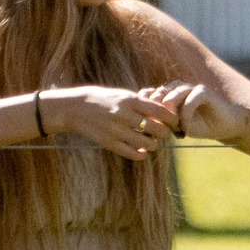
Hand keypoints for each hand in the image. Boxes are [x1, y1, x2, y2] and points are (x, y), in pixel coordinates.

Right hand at [39, 85, 180, 161]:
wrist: (75, 108)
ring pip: (146, 143)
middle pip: (156, 128)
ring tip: (151, 144)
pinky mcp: (108, 142)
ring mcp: (116, 129)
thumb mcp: (121, 95)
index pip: (159, 110)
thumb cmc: (102, 99)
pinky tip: (141, 153)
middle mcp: (124, 114)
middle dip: (163, 133)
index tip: (174, 122)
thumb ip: (140, 103)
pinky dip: (140, 155)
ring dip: (153, 145)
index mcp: (130, 100)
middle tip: (163, 134)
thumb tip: (161, 111)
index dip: (171, 118)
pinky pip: (131, 153)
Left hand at [139, 82, 249, 143]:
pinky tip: (185, 130)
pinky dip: (186, 116)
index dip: (144, 108)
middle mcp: (177, 88)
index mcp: (167, 93)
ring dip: (170, 115)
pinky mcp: (203, 91)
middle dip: (155, 113)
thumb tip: (142, 129)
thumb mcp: (176, 126)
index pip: (149, 94)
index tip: (143, 126)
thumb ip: (162, 123)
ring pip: (173, 96)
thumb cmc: (198, 126)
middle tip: (155, 129)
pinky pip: (190, 101)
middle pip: (158, 94)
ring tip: (170, 129)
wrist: (222, 125)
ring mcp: (190, 87)